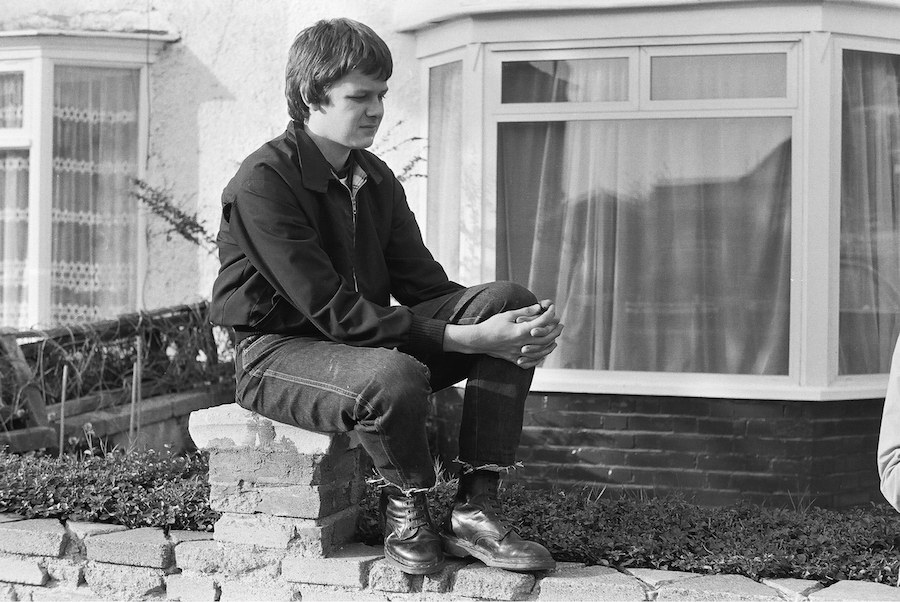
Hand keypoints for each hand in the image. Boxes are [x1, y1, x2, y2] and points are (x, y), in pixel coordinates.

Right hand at [443, 299, 563, 368]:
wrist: (478, 340)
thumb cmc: (491, 326)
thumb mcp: (507, 315)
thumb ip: (525, 312)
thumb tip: (538, 307)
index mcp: (521, 331)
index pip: (542, 322)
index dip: (550, 314)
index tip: (553, 308)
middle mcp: (522, 343)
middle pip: (545, 338)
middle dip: (555, 331)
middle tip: (560, 325)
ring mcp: (518, 353)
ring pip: (540, 352)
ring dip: (550, 345)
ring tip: (555, 340)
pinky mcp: (514, 359)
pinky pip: (530, 362)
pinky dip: (538, 358)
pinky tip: (542, 354)